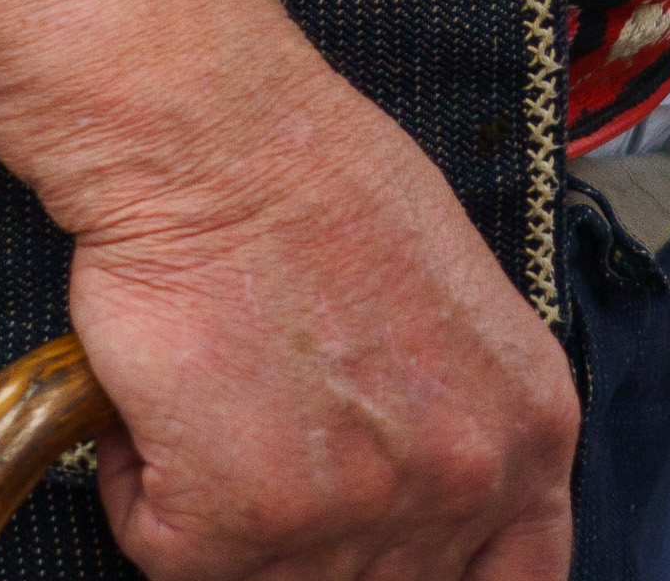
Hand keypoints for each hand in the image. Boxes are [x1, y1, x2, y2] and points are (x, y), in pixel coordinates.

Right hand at [70, 50, 576, 580]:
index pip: (523, 580)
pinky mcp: (226, 527)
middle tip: (276, 439)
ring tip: (220, 386)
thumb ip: (461, 411)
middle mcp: (456, 487)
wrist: (209, 133)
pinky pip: (165, 546)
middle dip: (326, 526)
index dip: (455, 576)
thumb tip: (422, 478)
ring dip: (227, 501)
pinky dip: (143, 482)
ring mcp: (346, 520)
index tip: (404, 556)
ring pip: (275, 578)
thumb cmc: (316, 176)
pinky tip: (164, 393)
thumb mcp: (457, 298)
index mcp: (526, 430)